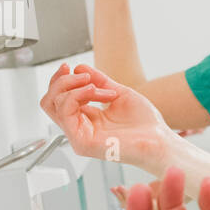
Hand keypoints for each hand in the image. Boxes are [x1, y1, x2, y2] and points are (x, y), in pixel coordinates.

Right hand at [40, 63, 173, 166]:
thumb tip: (79, 68)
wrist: (159, 139)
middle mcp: (80, 128)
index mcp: (87, 119)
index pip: (58, 100)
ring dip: (74, 86)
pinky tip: (96, 91)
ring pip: (54, 104)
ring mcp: (79, 137)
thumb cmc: (146, 124)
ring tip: (96, 85)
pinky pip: (66, 112)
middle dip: (62, 81)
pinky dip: (78, 94)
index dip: (60, 80)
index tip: (69, 67)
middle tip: (81, 75)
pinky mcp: (82, 142)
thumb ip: (99, 81)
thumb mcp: (120, 93)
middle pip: (50, 101)